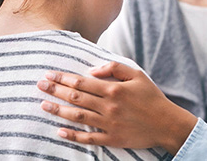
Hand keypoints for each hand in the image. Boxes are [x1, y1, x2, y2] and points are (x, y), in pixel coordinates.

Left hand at [36, 61, 196, 154]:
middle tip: (39, 85)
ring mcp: (109, 124)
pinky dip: (73, 136)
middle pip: (76, 98)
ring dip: (58, 111)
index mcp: (113, 89)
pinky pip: (88, 138)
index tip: (49, 74)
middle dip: (55, 91)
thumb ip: (114, 68)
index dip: (63, 78)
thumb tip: (92, 70)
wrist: (166, 123)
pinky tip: (59, 131)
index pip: (81, 82)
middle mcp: (108, 106)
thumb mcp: (137, 75)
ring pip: (78, 117)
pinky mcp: (112, 138)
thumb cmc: (152, 97)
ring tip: (43, 106)